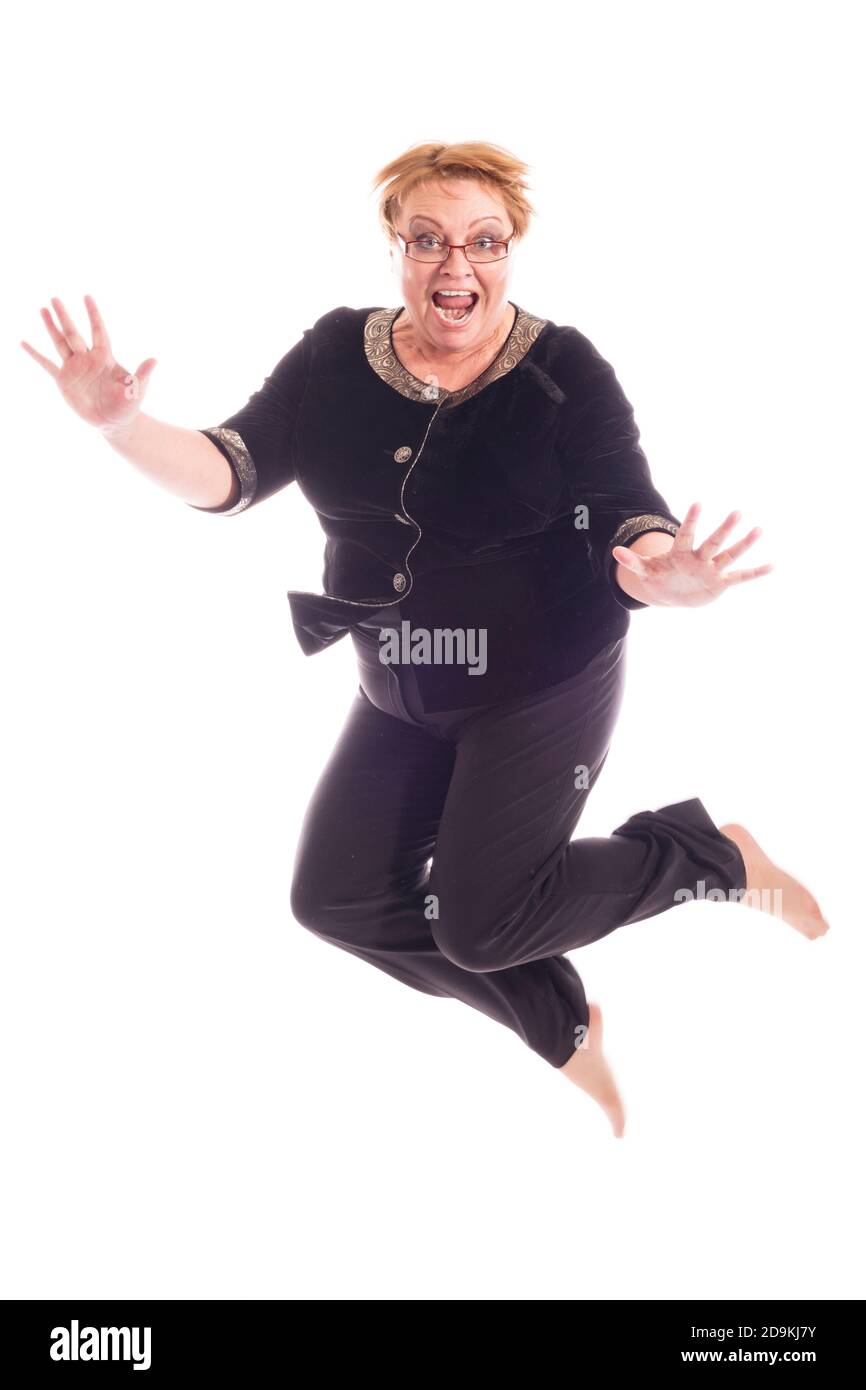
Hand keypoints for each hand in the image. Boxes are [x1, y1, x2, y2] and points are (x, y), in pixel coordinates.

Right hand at [20, 295, 156, 434]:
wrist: (115, 422)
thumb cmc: (128, 404)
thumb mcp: (137, 389)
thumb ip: (142, 374)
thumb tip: (155, 360)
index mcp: (104, 357)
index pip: (98, 331)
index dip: (93, 314)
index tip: (87, 296)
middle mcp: (87, 358)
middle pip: (74, 333)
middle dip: (65, 316)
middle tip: (54, 298)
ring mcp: (74, 368)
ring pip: (60, 343)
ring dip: (51, 327)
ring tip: (43, 310)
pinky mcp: (64, 381)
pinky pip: (46, 364)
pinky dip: (35, 354)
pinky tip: (23, 343)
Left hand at [611, 502, 772, 607]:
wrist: (672, 592)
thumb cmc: (659, 577)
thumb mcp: (645, 572)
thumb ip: (633, 562)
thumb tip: (615, 552)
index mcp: (681, 554)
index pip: (686, 535)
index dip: (691, 521)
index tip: (698, 503)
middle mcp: (700, 558)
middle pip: (713, 542)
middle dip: (724, 529)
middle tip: (738, 512)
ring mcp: (712, 570)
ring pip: (730, 555)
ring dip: (744, 544)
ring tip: (759, 529)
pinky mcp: (720, 583)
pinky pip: (740, 577)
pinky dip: (755, 573)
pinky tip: (772, 565)